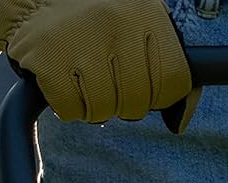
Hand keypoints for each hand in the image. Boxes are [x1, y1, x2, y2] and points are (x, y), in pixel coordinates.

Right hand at [0, 0, 200, 130]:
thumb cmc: (96, 21)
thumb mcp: (139, 26)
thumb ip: (166, 66)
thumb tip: (178, 122)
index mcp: (145, 14)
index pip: (173, 81)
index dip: (158, 94)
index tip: (143, 84)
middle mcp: (116, 25)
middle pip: (137, 103)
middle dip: (124, 102)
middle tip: (108, 79)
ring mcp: (81, 42)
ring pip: (104, 110)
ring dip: (94, 104)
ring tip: (84, 76)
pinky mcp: (50, 60)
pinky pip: (71, 111)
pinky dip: (68, 105)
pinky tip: (64, 79)